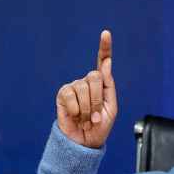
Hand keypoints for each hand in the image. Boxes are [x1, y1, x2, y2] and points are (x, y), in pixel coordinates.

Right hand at [55, 30, 117, 147]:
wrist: (85, 141)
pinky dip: (76, 110)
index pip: (103, 61)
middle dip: (98, 99)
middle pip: (95, 77)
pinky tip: (75, 116)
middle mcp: (87, 81)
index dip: (105, 47)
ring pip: (84, 88)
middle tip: (95, 115)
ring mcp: (74, 86)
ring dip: (88, 108)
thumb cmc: (99, 125)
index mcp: (101, 83)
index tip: (106, 33)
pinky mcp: (62, 94)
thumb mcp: (111, 107)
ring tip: (86, 118)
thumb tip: (106, 64)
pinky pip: (70, 96)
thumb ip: (108, 86)